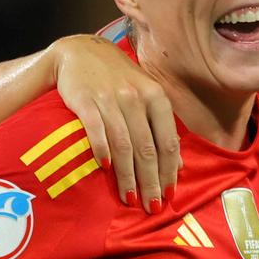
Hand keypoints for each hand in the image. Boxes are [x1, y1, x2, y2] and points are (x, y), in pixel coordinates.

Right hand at [52, 35, 179, 212]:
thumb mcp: (146, 95)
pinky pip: (96, 130)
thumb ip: (162, 126)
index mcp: (155, 96)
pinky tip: (106, 169)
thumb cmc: (118, 78)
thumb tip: (178, 164)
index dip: (169, 170)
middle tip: (151, 206)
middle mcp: (136, 97)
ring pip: (124, 145)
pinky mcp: (85, 100)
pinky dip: (103, 151)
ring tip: (130, 198)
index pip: (167, 140)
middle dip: (151, 181)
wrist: (80, 52)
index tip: (169, 195)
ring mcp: (110, 99)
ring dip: (127, 176)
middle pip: (147, 147)